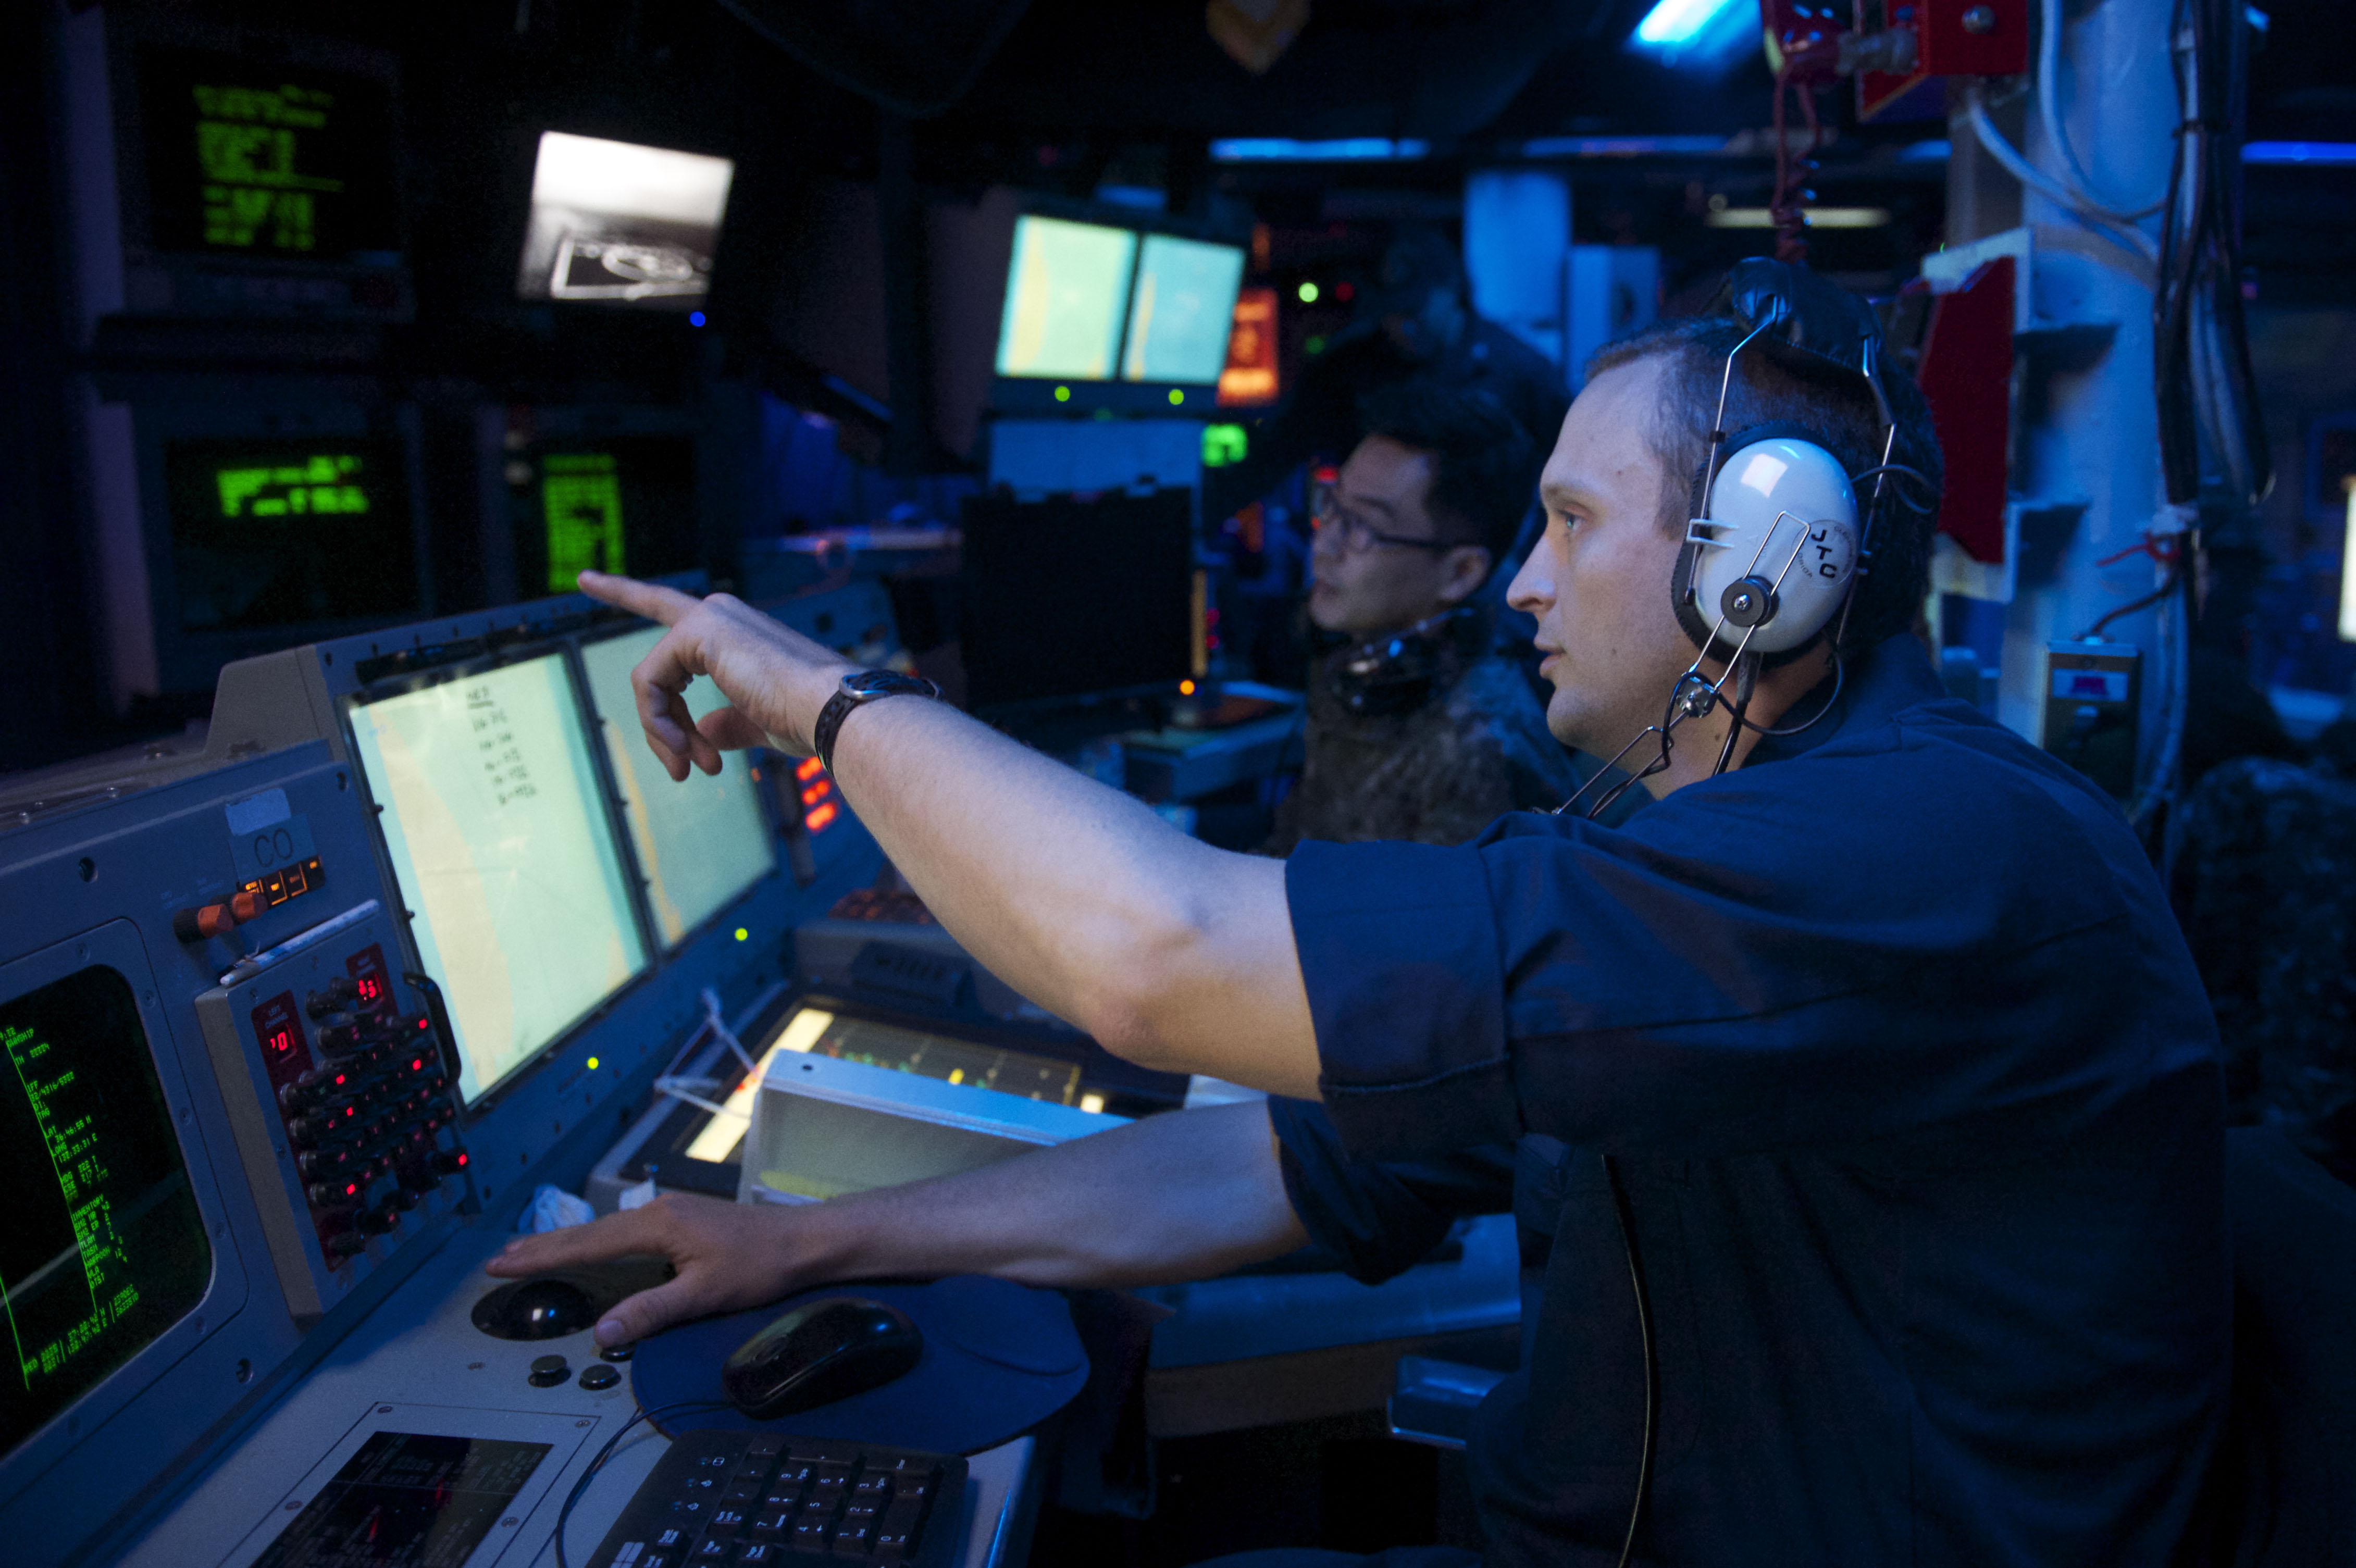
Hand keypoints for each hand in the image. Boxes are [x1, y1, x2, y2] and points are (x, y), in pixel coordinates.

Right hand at [486, 1192, 832, 1346]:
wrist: (804, 1241)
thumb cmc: (761, 1265)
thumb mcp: (704, 1294)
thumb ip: (651, 1312)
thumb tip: (604, 1333)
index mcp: (657, 1225)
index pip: (586, 1245)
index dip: (542, 1256)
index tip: (502, 1264)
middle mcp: (658, 1212)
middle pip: (588, 1233)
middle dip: (542, 1247)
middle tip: (498, 1260)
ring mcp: (670, 1214)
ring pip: (605, 1230)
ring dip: (567, 1244)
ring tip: (529, 1254)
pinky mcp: (682, 1222)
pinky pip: (624, 1231)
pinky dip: (595, 1242)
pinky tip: (588, 1249)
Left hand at [576, 571, 855, 781]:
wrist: (831, 712)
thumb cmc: (806, 719)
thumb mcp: (757, 723)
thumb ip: (725, 724)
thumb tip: (702, 736)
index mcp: (735, 630)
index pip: (667, 610)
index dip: (623, 592)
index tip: (584, 578)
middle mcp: (719, 612)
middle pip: (655, 669)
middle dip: (657, 723)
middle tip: (679, 771)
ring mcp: (708, 617)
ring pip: (649, 682)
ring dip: (664, 734)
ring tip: (692, 767)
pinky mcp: (698, 632)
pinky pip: (650, 684)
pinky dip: (660, 724)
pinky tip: (687, 749)